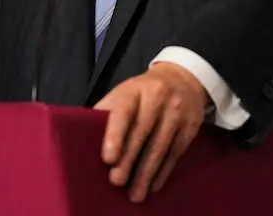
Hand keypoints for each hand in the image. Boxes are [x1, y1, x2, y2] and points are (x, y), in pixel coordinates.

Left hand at [94, 62, 208, 202]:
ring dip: (146, 173)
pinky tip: (153, 185)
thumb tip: (83, 137)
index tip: (108, 158)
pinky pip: (175, 153)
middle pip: (142, 132)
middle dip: (129, 159)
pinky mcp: (190, 127)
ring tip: (135, 193)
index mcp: (134, 90)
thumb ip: (106, 111)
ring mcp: (176, 112)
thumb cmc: (142, 93)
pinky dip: (163, 172)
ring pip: (160, 146)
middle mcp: (157, 98)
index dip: (115, 135)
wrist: (180, 80)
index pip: (124, 111)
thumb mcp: (123, 93)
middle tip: (116, 181)